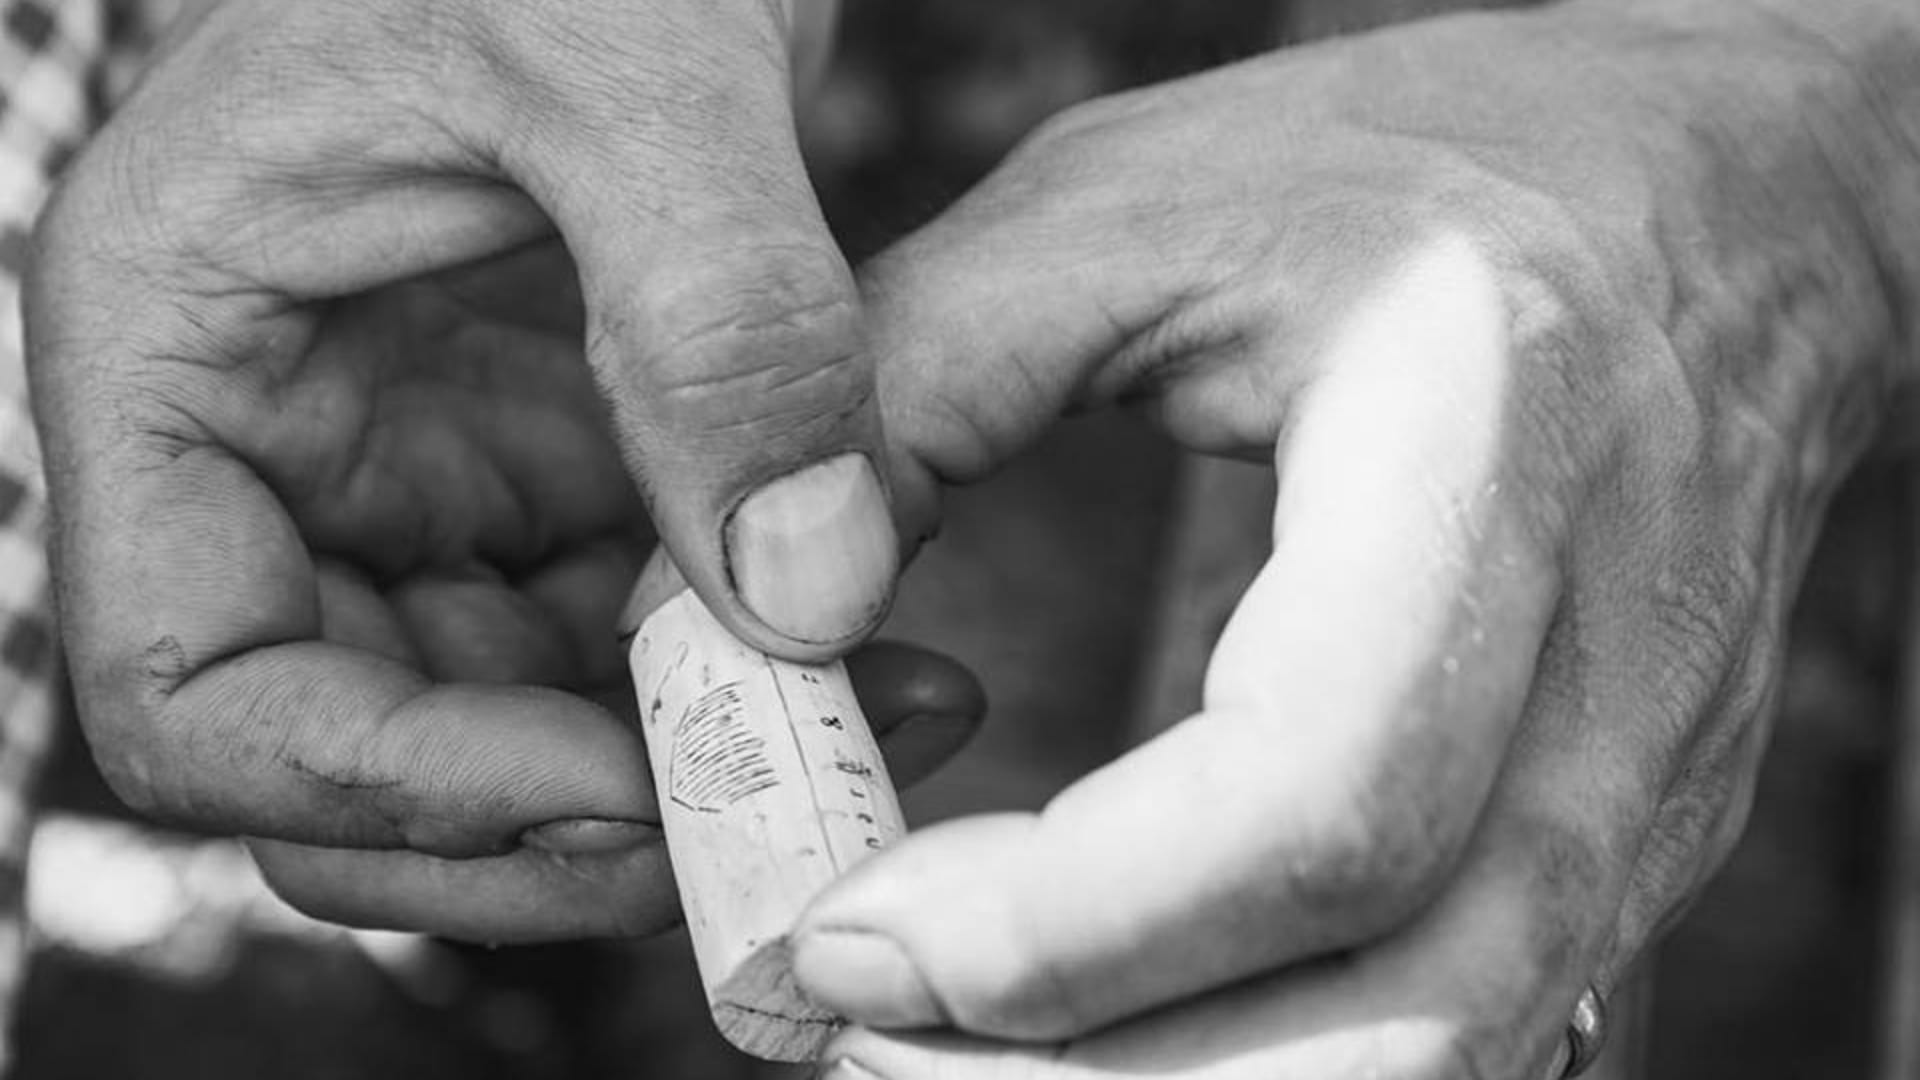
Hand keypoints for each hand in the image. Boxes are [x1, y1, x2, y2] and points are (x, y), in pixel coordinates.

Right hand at [25, 0, 951, 940]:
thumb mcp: (638, 59)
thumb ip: (721, 321)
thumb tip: (812, 599)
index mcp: (176, 345)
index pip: (192, 690)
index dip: (388, 790)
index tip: (621, 792)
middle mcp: (259, 428)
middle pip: (343, 748)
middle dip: (549, 820)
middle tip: (770, 812)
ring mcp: (386, 448)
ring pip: (487, 708)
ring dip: (670, 752)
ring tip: (884, 715)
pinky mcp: (512, 440)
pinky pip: (593, 613)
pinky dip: (719, 652)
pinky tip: (876, 635)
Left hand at [792, 3, 1914, 1075]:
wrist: (1728, 194)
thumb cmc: (1414, 170)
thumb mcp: (1127, 209)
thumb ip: (901, 388)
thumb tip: (745, 625)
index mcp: (1495, 454)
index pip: (1316, 797)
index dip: (1063, 921)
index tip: (845, 929)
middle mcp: (1618, 670)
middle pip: (1398, 1014)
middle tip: (857, 1032)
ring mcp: (1652, 788)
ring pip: (1437, 1064)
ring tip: (946, 1039)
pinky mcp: (1628, 843)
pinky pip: (1448, 1026)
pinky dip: (1251, 1061)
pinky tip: (1093, 1010)